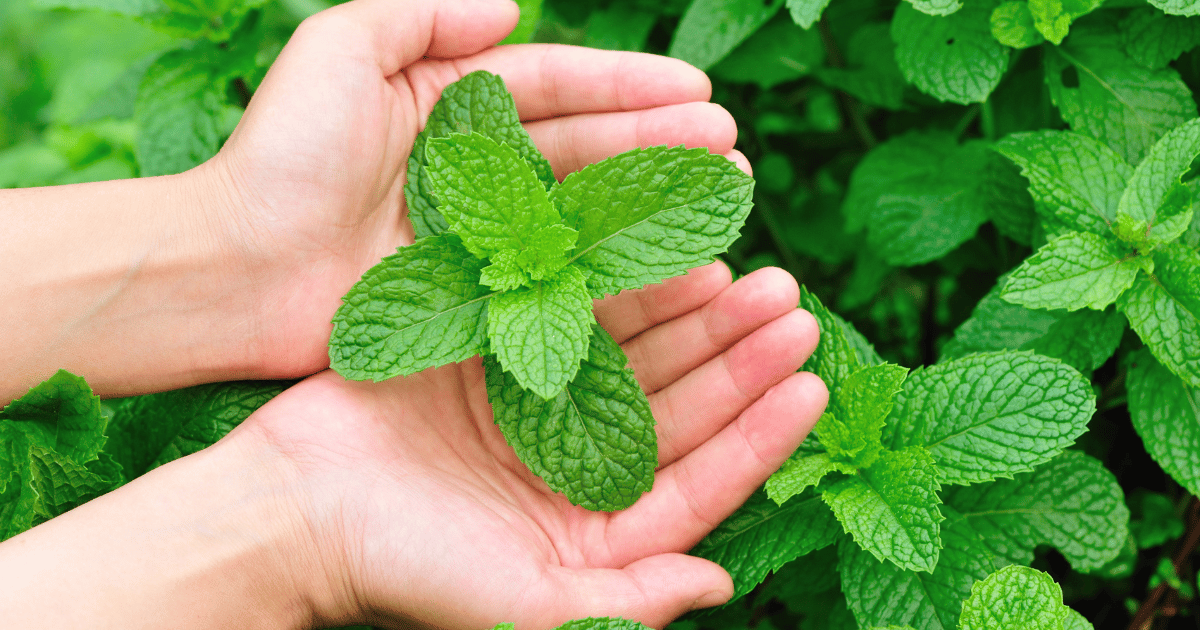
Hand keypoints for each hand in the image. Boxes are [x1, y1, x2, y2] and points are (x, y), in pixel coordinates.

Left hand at [207, 0, 742, 379]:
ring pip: (582, 209)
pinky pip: (555, 273)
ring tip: (724, 198)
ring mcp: (477, 233)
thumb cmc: (282, 157)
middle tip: (732, 151)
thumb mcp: (338, 50)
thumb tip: (512, 6)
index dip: (629, 87)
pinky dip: (611, 266)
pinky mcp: (473, 293)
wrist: (234, 270)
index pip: (557, 84)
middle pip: (585, 145)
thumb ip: (420, 13)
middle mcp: (474, 165)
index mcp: (448, 101)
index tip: (698, 96)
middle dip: (661, 144)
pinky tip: (667, 263)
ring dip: (652, 201)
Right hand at [235, 262, 825, 628]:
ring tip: (742, 266)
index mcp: (596, 530)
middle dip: (739, 354)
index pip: (702, 478)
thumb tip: (721, 583)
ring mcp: (539, 406)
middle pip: (680, 403)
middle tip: (789, 298)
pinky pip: (571, 313)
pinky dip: (614, 284)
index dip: (761, 431)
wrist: (291, 510)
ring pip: (637, 351)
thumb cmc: (405, 568)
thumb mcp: (520, 607)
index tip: (811, 381)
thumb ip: (624, 605)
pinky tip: (657, 250)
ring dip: (690, 310)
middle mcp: (578, 464)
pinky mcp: (495, 357)